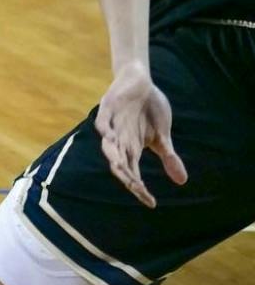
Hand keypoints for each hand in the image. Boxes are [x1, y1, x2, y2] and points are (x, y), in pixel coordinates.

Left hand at [94, 64, 184, 207]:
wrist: (140, 82)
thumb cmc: (149, 111)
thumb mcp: (162, 135)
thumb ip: (168, 157)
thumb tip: (182, 182)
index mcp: (131, 148)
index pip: (133, 173)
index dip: (139, 188)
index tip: (151, 203)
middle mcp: (119, 140)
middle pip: (119, 163)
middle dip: (127, 176)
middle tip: (137, 188)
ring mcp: (112, 124)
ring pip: (108, 145)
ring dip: (113, 156)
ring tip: (119, 168)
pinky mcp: (107, 108)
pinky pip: (102, 121)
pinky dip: (105, 129)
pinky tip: (108, 136)